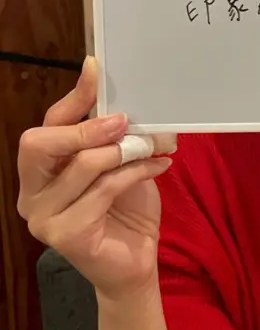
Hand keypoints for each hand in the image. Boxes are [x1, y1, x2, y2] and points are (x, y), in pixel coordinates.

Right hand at [17, 57, 175, 300]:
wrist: (136, 261)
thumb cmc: (125, 208)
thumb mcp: (118, 162)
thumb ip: (111, 136)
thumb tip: (125, 97)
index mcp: (39, 170)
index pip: (47, 125)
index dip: (73, 97)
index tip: (96, 68)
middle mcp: (30, 193)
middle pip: (40, 143)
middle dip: (86, 127)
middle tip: (124, 121)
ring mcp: (43, 217)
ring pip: (82, 166)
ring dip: (125, 151)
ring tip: (154, 145)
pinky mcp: (66, 235)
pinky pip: (104, 190)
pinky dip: (136, 173)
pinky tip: (159, 168)